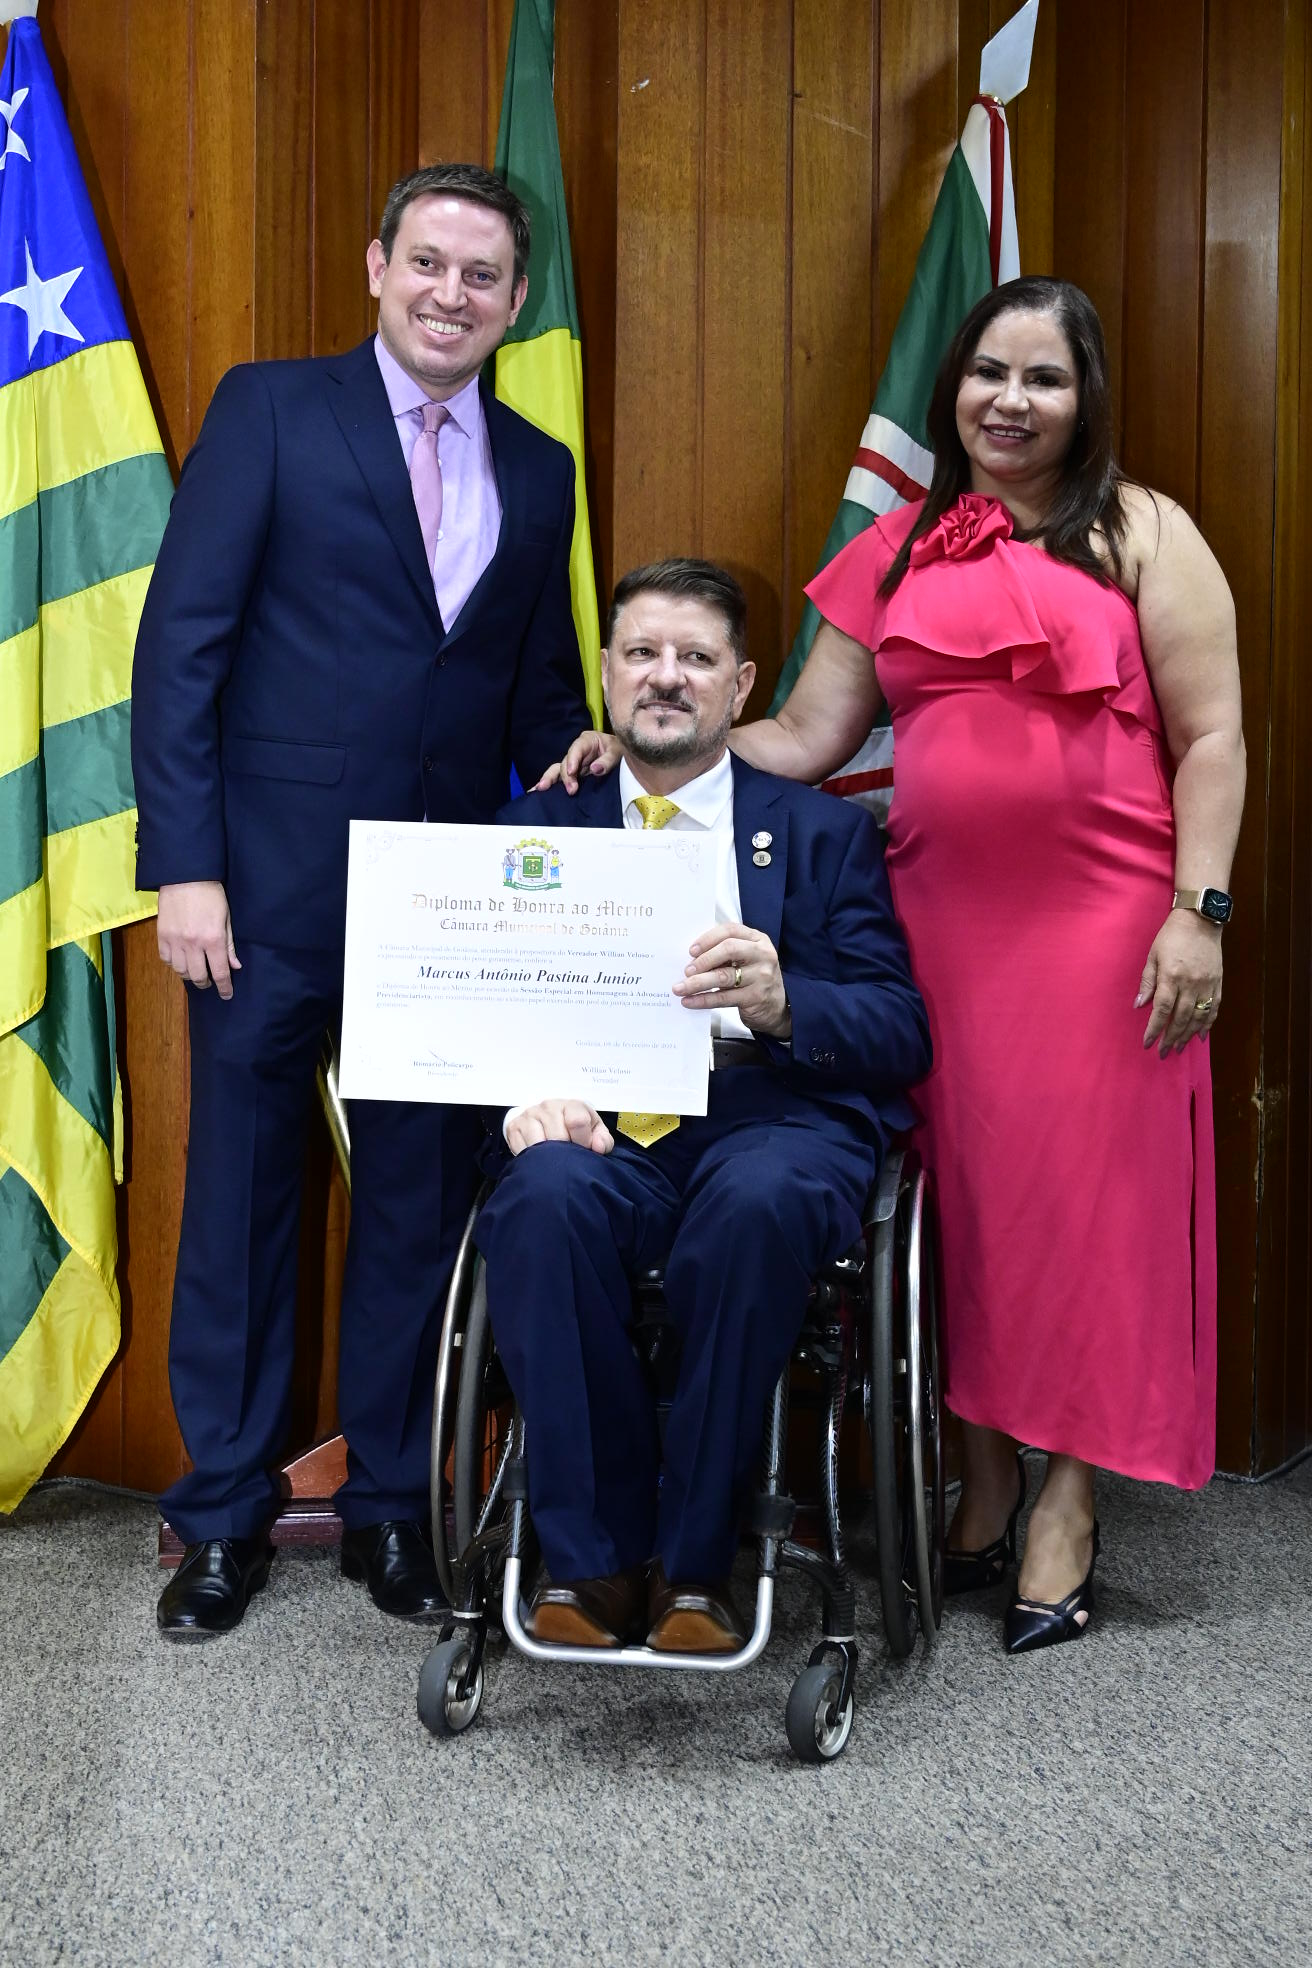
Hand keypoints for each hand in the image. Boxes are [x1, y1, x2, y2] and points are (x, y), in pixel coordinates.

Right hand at [156, 881, 240, 998]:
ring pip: (180, 971)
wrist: (184, 876)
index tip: (226, 995)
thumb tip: (234, 966)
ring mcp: (175, 941)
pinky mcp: (161, 936)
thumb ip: (229, 944)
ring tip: (195, 972)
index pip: (219, 972)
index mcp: (213, 939)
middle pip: (198, 976)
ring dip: (189, 975)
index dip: (224, 987)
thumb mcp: (226, 918)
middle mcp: (193, 944)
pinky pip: (166, 960)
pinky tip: (180, 961)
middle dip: (206, 983)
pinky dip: (174, 964)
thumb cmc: (211, 894)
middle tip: (209, 983)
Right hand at [506, 1099, 613, 1155]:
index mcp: (571, 1105)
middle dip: (565, 1152)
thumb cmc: (573, 1126)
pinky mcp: (514, 1127)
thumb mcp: (593, 1130)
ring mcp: (530, 1116)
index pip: (577, 1121)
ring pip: (539, 1144)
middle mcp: (549, 1107)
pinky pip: (522, 1149)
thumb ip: (602, 1140)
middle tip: (567, 1155)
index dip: (583, 1141)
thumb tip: (597, 1147)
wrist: (546, 1118)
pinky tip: (538, 1156)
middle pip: (558, 1136)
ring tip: (553, 1157)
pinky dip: (531, 1158)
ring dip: (547, 1156)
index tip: (584, 1148)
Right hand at [533, 729, 622, 793]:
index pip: (576, 749)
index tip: (572, 771)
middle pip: (565, 762)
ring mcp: (573, 764)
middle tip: (570, 789)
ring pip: (558, 770)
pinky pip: (559, 779)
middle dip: (565, 776)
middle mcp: (576, 752)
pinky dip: (550, 785)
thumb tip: (595, 769)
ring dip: (550, 780)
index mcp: (587, 741)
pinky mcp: (573, 776)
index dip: (572, 759)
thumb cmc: (620, 750)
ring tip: (540, 789)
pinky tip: (536, 791)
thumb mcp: (618, 752)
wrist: (623, 758)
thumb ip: (608, 760)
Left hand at [672, 922, 790, 1038]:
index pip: (730, 930)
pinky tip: (689, 1001)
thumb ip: (725, 953)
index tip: (691, 950)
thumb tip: (691, 957)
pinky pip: (723, 998)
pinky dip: (703, 999)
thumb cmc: (754, 978)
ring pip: (724, 976)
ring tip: (680, 987)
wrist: (776, 1006)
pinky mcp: (755, 997)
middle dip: (703, 959)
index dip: (708, 939)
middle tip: (686, 970)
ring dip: (697, 982)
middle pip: (729, 949)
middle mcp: (763, 954)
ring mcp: (761, 976)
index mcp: (758, 939)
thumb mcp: (746, 958)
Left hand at [1136, 911, 1221, 1055]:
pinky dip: (1208, 1024)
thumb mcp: (1153, 955)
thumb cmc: (1171, 936)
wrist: (1200, 920)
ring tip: (1179, 1048)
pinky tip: (1201, 1035)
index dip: (1155, 1029)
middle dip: (1171, 1037)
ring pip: (1198, 1017)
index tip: (1148, 1043)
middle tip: (1163, 1052)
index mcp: (1171, 976)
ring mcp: (1207, 984)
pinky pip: (1214, 1008)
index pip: (1162, 1009)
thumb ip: (1147, 981)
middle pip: (1181, 1017)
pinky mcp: (1218, 982)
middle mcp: (1191, 983)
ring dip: (1188, 1035)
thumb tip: (1139, 1005)